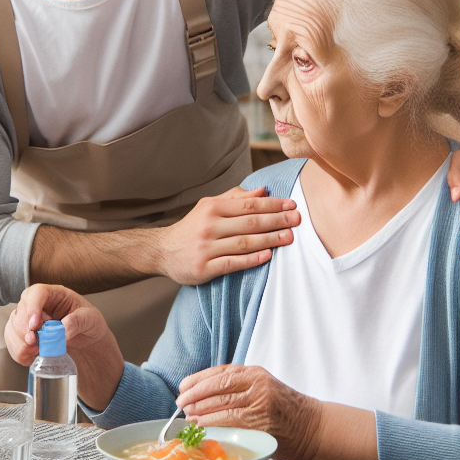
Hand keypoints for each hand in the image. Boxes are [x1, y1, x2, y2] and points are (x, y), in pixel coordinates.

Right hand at [4, 283, 123, 410]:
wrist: (86, 339)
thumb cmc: (88, 322)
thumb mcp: (90, 318)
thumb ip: (77, 321)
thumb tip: (63, 330)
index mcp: (54, 294)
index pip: (36, 293)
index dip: (32, 307)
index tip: (35, 325)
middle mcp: (37, 304)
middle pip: (21, 311)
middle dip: (26, 330)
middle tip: (37, 343)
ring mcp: (27, 318)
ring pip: (12, 327)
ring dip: (22, 343)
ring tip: (38, 351)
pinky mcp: (22, 334)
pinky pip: (12, 343)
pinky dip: (20, 353)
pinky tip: (33, 356)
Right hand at [152, 187, 299, 285]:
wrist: (162, 251)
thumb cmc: (192, 228)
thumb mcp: (209, 207)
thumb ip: (235, 198)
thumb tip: (263, 191)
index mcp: (212, 208)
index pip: (249, 205)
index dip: (273, 205)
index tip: (292, 205)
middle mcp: (209, 226)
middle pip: (250, 222)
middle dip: (277, 220)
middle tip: (298, 220)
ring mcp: (206, 248)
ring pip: (244, 243)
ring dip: (270, 240)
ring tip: (289, 238)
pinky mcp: (204, 268)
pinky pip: (232, 263)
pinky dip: (251, 260)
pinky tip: (268, 257)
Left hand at [175, 364, 321, 459]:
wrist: (311, 426)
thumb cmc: (283, 410)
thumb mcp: (261, 389)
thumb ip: (238, 388)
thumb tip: (201, 397)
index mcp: (254, 372)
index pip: (219, 372)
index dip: (197, 380)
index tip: (183, 387)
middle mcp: (257, 383)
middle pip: (217, 386)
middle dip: (194, 395)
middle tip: (180, 404)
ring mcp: (260, 402)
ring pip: (221, 403)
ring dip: (200, 410)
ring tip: (187, 416)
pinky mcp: (262, 421)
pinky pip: (231, 421)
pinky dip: (213, 423)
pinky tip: (202, 426)